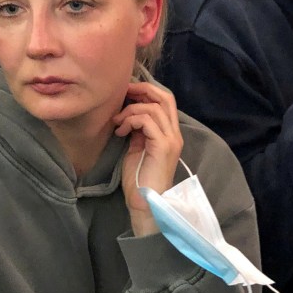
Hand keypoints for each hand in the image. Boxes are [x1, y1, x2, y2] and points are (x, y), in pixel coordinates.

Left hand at [114, 81, 184, 235]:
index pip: (165, 100)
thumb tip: (130, 114)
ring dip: (130, 110)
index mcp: (170, 133)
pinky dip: (131, 121)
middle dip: (143, 90)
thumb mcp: (137, 148)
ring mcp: (171, 139)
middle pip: (165, 97)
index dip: (147, 91)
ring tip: (117, 123)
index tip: (127, 93)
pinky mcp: (163, 146)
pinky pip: (147, 121)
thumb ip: (139, 130)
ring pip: (153, 108)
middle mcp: (175, 134)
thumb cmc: (140, 179)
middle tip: (124, 93)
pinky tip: (121, 132)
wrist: (145, 203)